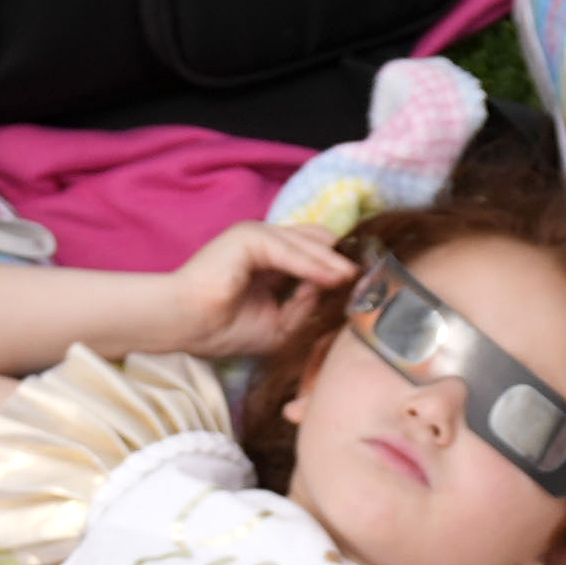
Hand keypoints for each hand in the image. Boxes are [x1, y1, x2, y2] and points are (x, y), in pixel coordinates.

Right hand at [162, 219, 360, 367]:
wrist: (187, 326)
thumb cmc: (224, 328)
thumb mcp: (282, 322)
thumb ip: (308, 306)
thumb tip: (337, 290)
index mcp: (270, 261)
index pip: (315, 256)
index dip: (341, 268)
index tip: (371, 285)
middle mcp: (264, 244)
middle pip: (316, 244)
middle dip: (346, 259)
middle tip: (379, 276)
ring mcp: (255, 236)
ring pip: (307, 245)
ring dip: (335, 262)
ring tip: (361, 279)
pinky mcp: (248, 237)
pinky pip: (289, 250)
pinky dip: (314, 264)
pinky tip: (336, 276)